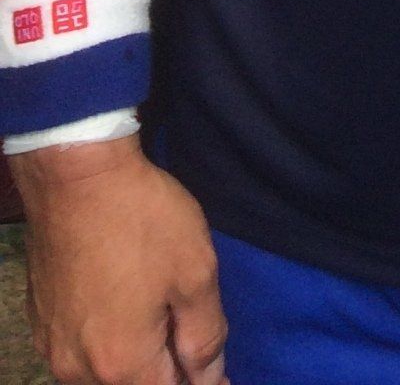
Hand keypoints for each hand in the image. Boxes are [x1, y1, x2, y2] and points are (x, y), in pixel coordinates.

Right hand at [15, 136, 226, 384]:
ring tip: (157, 311)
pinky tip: (123, 305)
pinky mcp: (43, 323)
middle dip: (166, 369)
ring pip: (105, 374)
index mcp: (122, 364)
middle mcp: (80, 370)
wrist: (76, 177)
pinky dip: (107, 342)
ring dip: (135, 357)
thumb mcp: (195, 272)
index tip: (214, 364)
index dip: (200, 381)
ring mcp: (54, 348)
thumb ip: (205, 336)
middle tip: (188, 330)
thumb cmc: (143, 220)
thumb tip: (211, 379)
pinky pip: (81, 353)